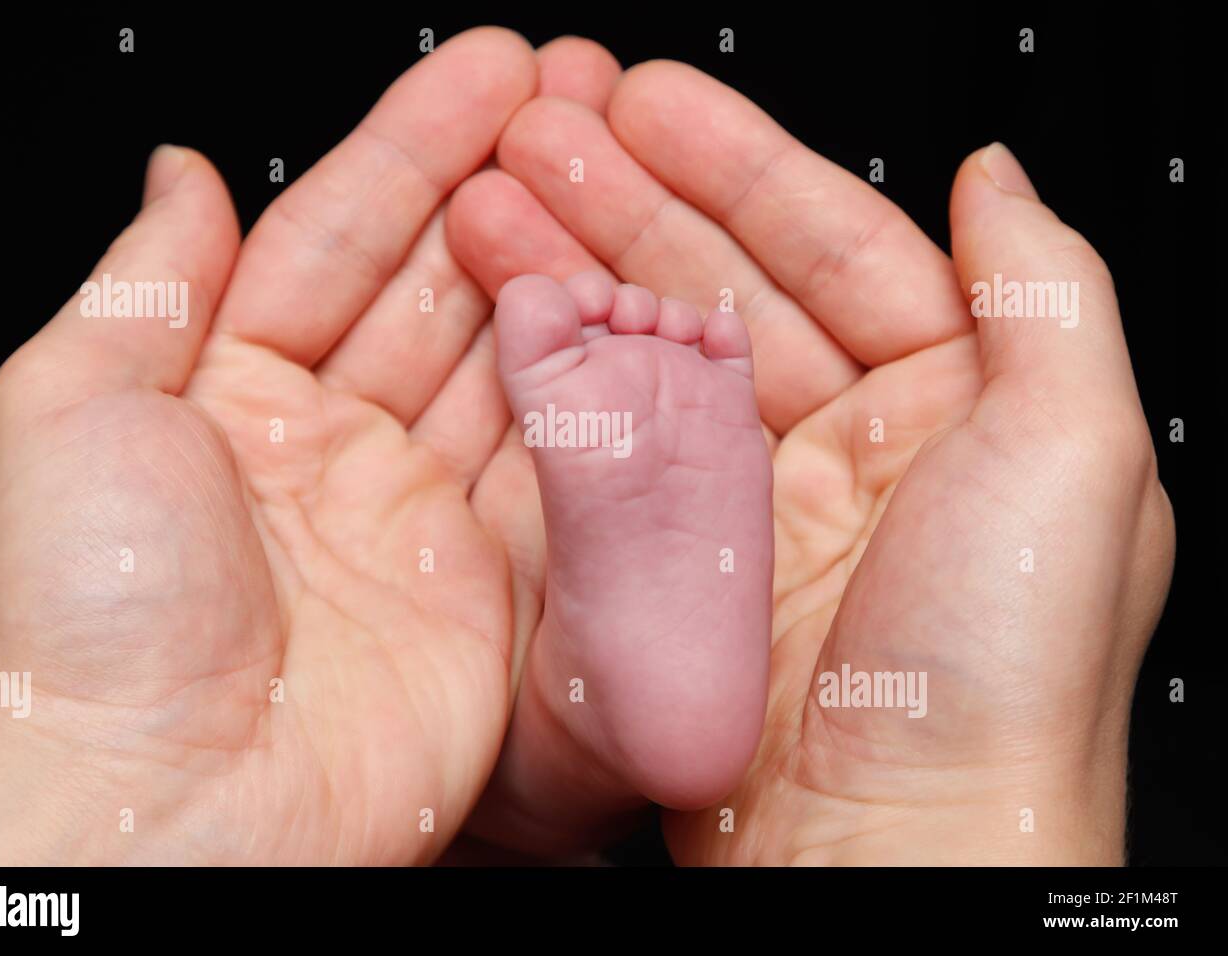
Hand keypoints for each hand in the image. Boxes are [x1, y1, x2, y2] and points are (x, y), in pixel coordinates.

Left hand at [0, 27, 537, 864]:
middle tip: (578, 101)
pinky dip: (598, 396)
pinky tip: (633, 318)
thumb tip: (184, 173)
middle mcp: (331, 451)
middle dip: (508, 190)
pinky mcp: (489, 589)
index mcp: (230, 397)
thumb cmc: (88, 621)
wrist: (169, 803)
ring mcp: (417, 517)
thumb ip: (147, 283)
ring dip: (562, 274)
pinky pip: (554, 472)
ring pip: (506, 366)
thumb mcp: (70, 410)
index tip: (488, 73)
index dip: (413, 148)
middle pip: (437, 289)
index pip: (337, 239)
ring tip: (617, 183)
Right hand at [445, 60, 1173, 862]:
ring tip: (497, 202)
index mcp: (953, 409)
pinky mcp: (681, 573)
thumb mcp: (1081, 453)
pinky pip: (615, 452)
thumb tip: (995, 173)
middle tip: (543, 133)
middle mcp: (851, 452)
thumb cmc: (1008, 675)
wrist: (893, 855)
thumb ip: (1046, 291)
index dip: (738, 165)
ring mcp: (755, 512)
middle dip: (631, 202)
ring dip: (580, 274)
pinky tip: (516, 317)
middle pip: (724, 289)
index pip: (834, 247)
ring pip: (655, 360)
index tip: (651, 104)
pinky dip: (562, 381)